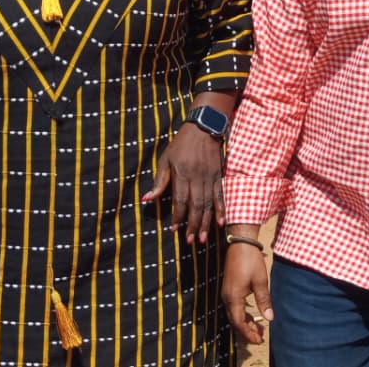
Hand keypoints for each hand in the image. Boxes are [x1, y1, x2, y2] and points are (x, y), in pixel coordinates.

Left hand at [143, 123, 223, 244]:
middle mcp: (197, 177)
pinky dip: (221, 210)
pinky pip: (220, 196)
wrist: (204, 128)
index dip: (177, 216)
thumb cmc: (181, 144)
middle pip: (196, 205)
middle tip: (190, 241)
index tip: (174, 230)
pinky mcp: (218, 176)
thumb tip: (147, 199)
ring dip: (206, 222)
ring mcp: (210, 177)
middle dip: (192, 225)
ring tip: (202, 238)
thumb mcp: (166, 159)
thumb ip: (160, 181)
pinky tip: (220, 223)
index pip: (180, 200)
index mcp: (182, 173)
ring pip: (209, 203)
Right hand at [221, 241, 271, 343]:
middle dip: (247, 330)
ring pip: (234, 314)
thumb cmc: (250, 260)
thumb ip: (264, 300)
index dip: (248, 333)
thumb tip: (269, 318)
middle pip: (235, 320)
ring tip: (258, 328)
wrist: (241, 243)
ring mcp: (227, 292)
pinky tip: (251, 314)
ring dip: (245, 322)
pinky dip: (242, 313)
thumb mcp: (261, 281)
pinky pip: (234, 306)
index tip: (258, 340)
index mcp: (233, 297)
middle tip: (260, 337)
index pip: (239, 322)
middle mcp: (227, 297)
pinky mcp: (229, 287)